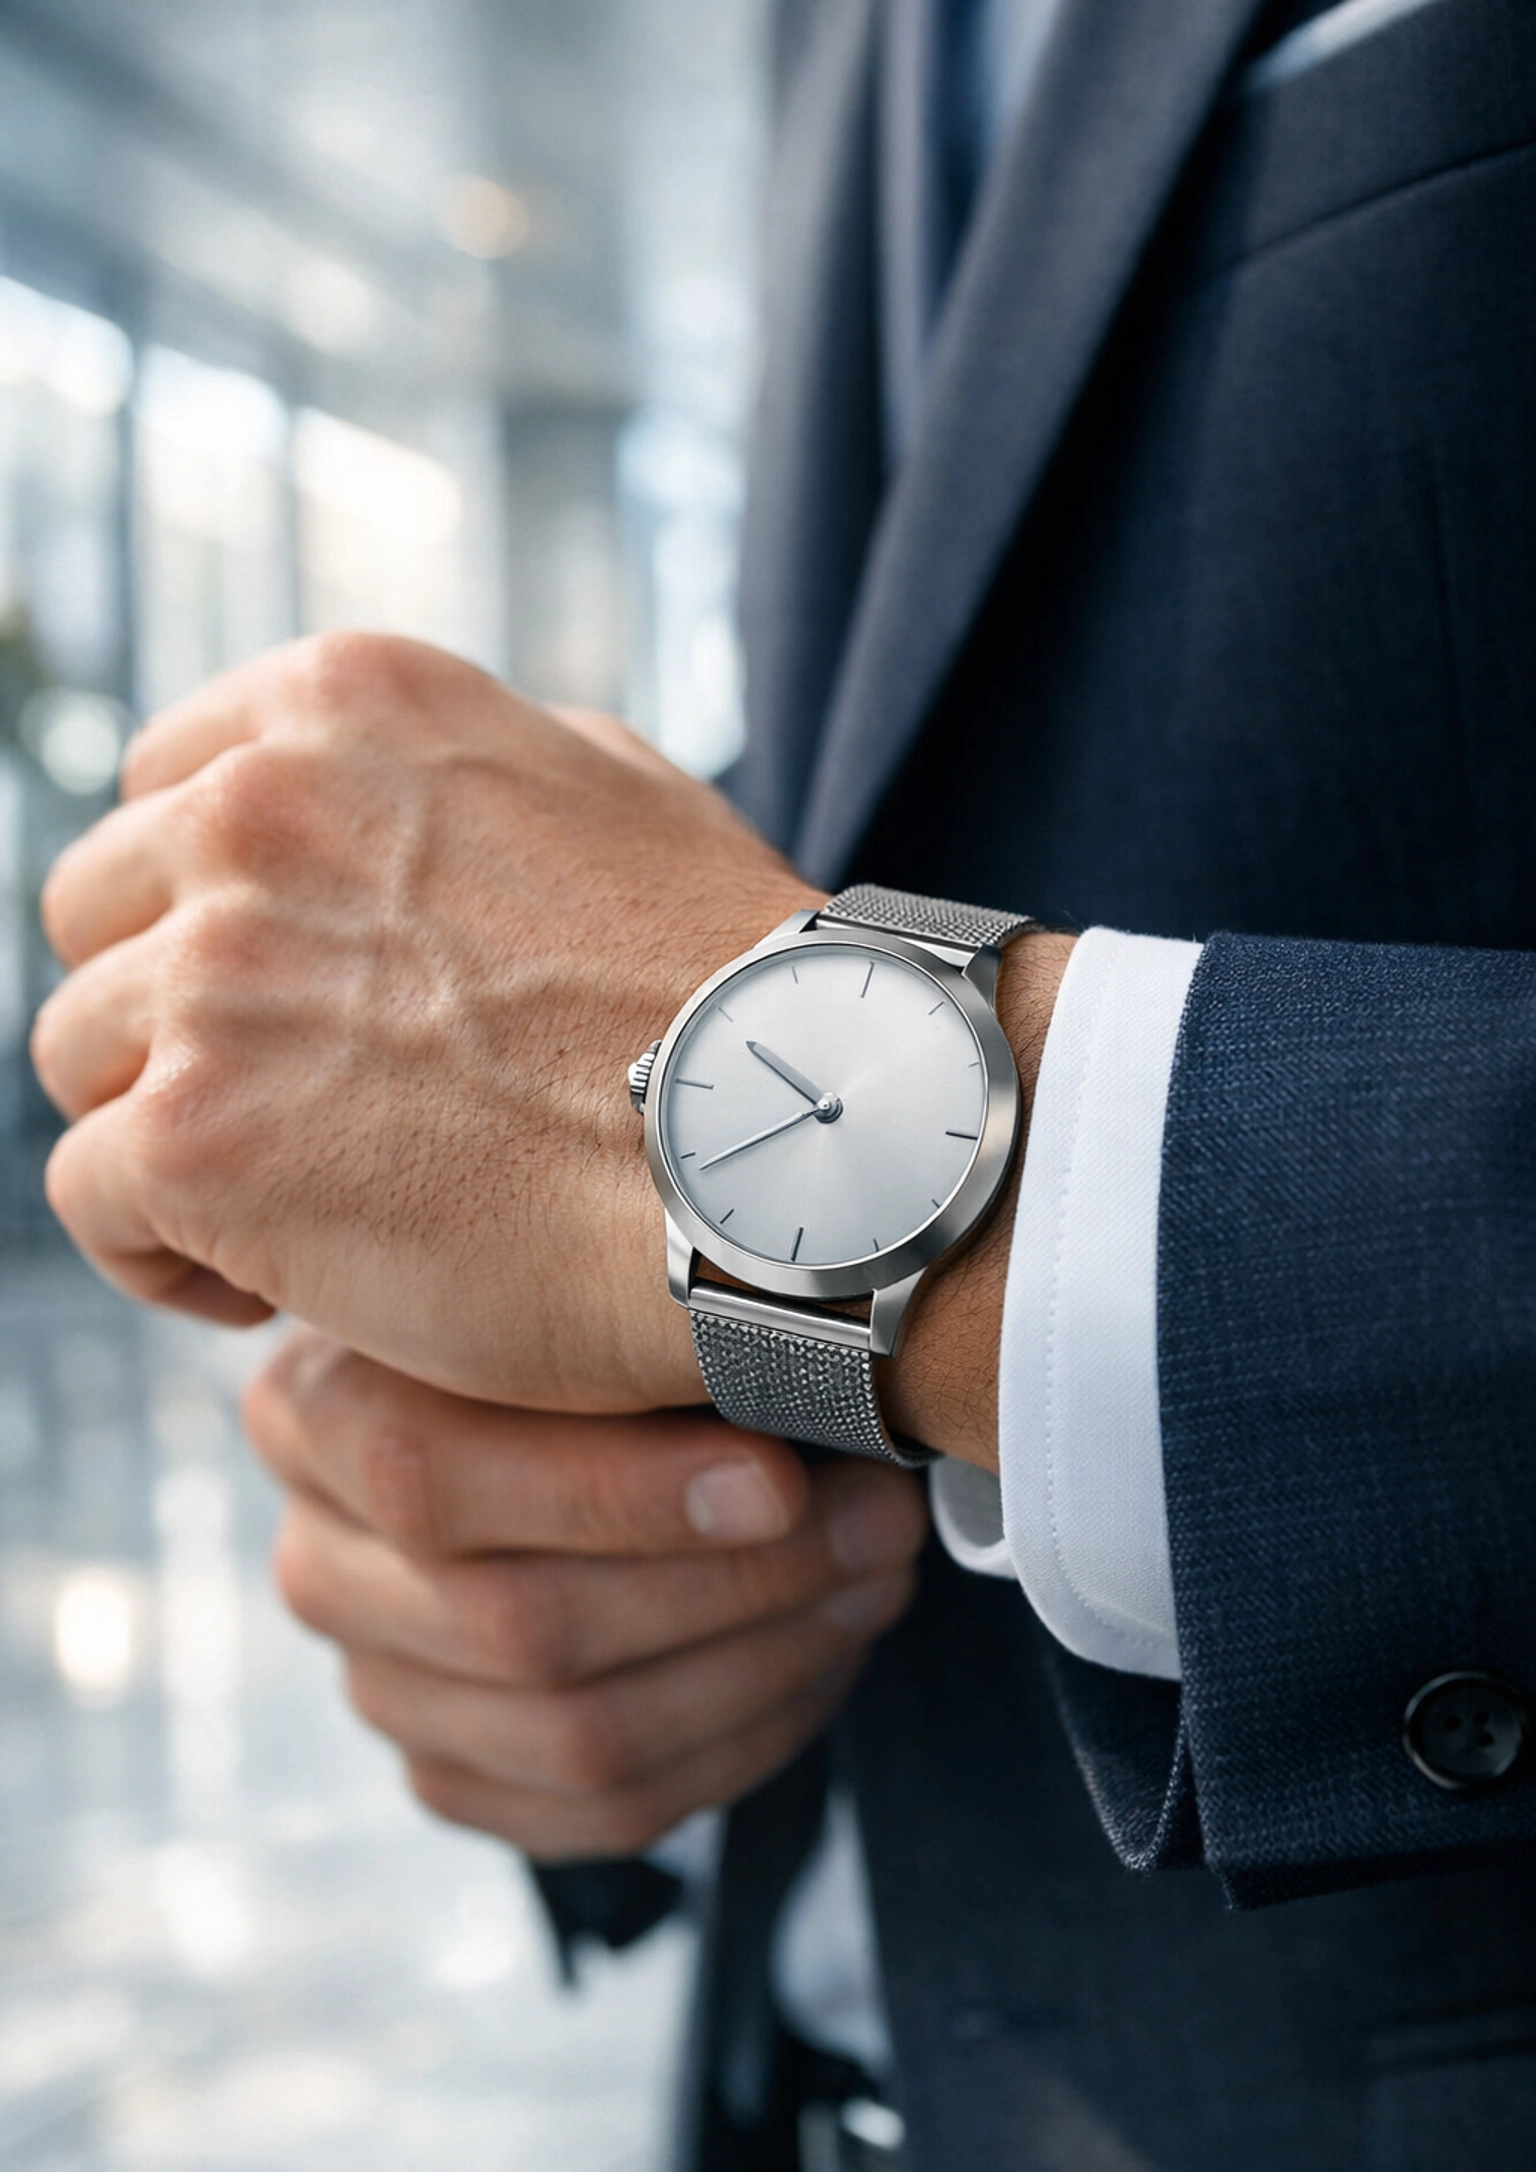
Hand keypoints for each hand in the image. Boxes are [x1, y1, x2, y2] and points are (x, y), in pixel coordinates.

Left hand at [33, 635, 813, 1414]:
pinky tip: (272, 1290)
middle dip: (170, 1019)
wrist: (800, 1144)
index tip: (276, 996)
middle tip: (280, 1114)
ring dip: (167, 1135)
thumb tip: (389, 800)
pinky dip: (160, 1255)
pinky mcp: (197, 1137)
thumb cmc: (735, 989)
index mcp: (344, 707)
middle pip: (96, 916)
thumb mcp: (616, 786)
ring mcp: (215, 972)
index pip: (161, 787)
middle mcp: (254, 811)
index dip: (205, 908)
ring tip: (285, 1212)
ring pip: (78, 1058)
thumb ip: (466, 775)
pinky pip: (90, 1199)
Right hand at [245, 1331, 927, 1858]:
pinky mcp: (456, 1776)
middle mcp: (320, 1562)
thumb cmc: (600, 1325)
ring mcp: (381, 1687)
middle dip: (737, 1584)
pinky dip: (741, 1743)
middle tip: (878, 1523)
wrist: (588, 1417)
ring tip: (875, 1578)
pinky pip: (606, 1812)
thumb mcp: (589, 1284)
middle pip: (518, 1627)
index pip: (430, 1479)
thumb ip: (631, 1317)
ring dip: (766, 1665)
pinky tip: (820, 1658)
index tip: (779, 1475)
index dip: (617, 1494)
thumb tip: (779, 1341)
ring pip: (576, 1739)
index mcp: (317, 1410)